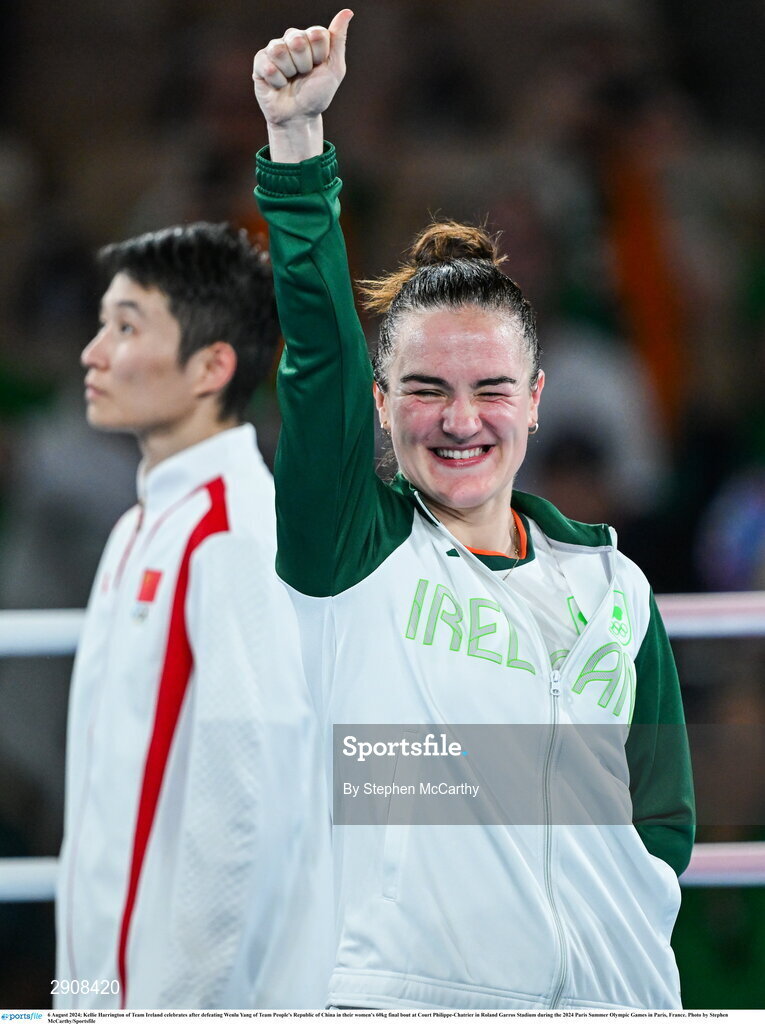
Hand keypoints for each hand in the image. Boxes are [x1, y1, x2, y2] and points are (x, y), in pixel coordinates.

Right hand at [253, 9, 352, 161]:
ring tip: (290, 80)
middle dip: (304, 64)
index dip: (320, 55)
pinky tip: (278, 85)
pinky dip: (277, 81)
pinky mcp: (260, 62)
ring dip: (289, 72)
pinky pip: (268, 65)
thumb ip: (338, 40)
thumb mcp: (334, 69)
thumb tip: (347, 12)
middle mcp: (292, 39)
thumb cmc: (317, 94)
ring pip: (280, 50)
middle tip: (303, 75)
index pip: (317, 33)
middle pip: (298, 39)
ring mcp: (274, 49)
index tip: (319, 67)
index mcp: (310, 37)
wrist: (299, 117)